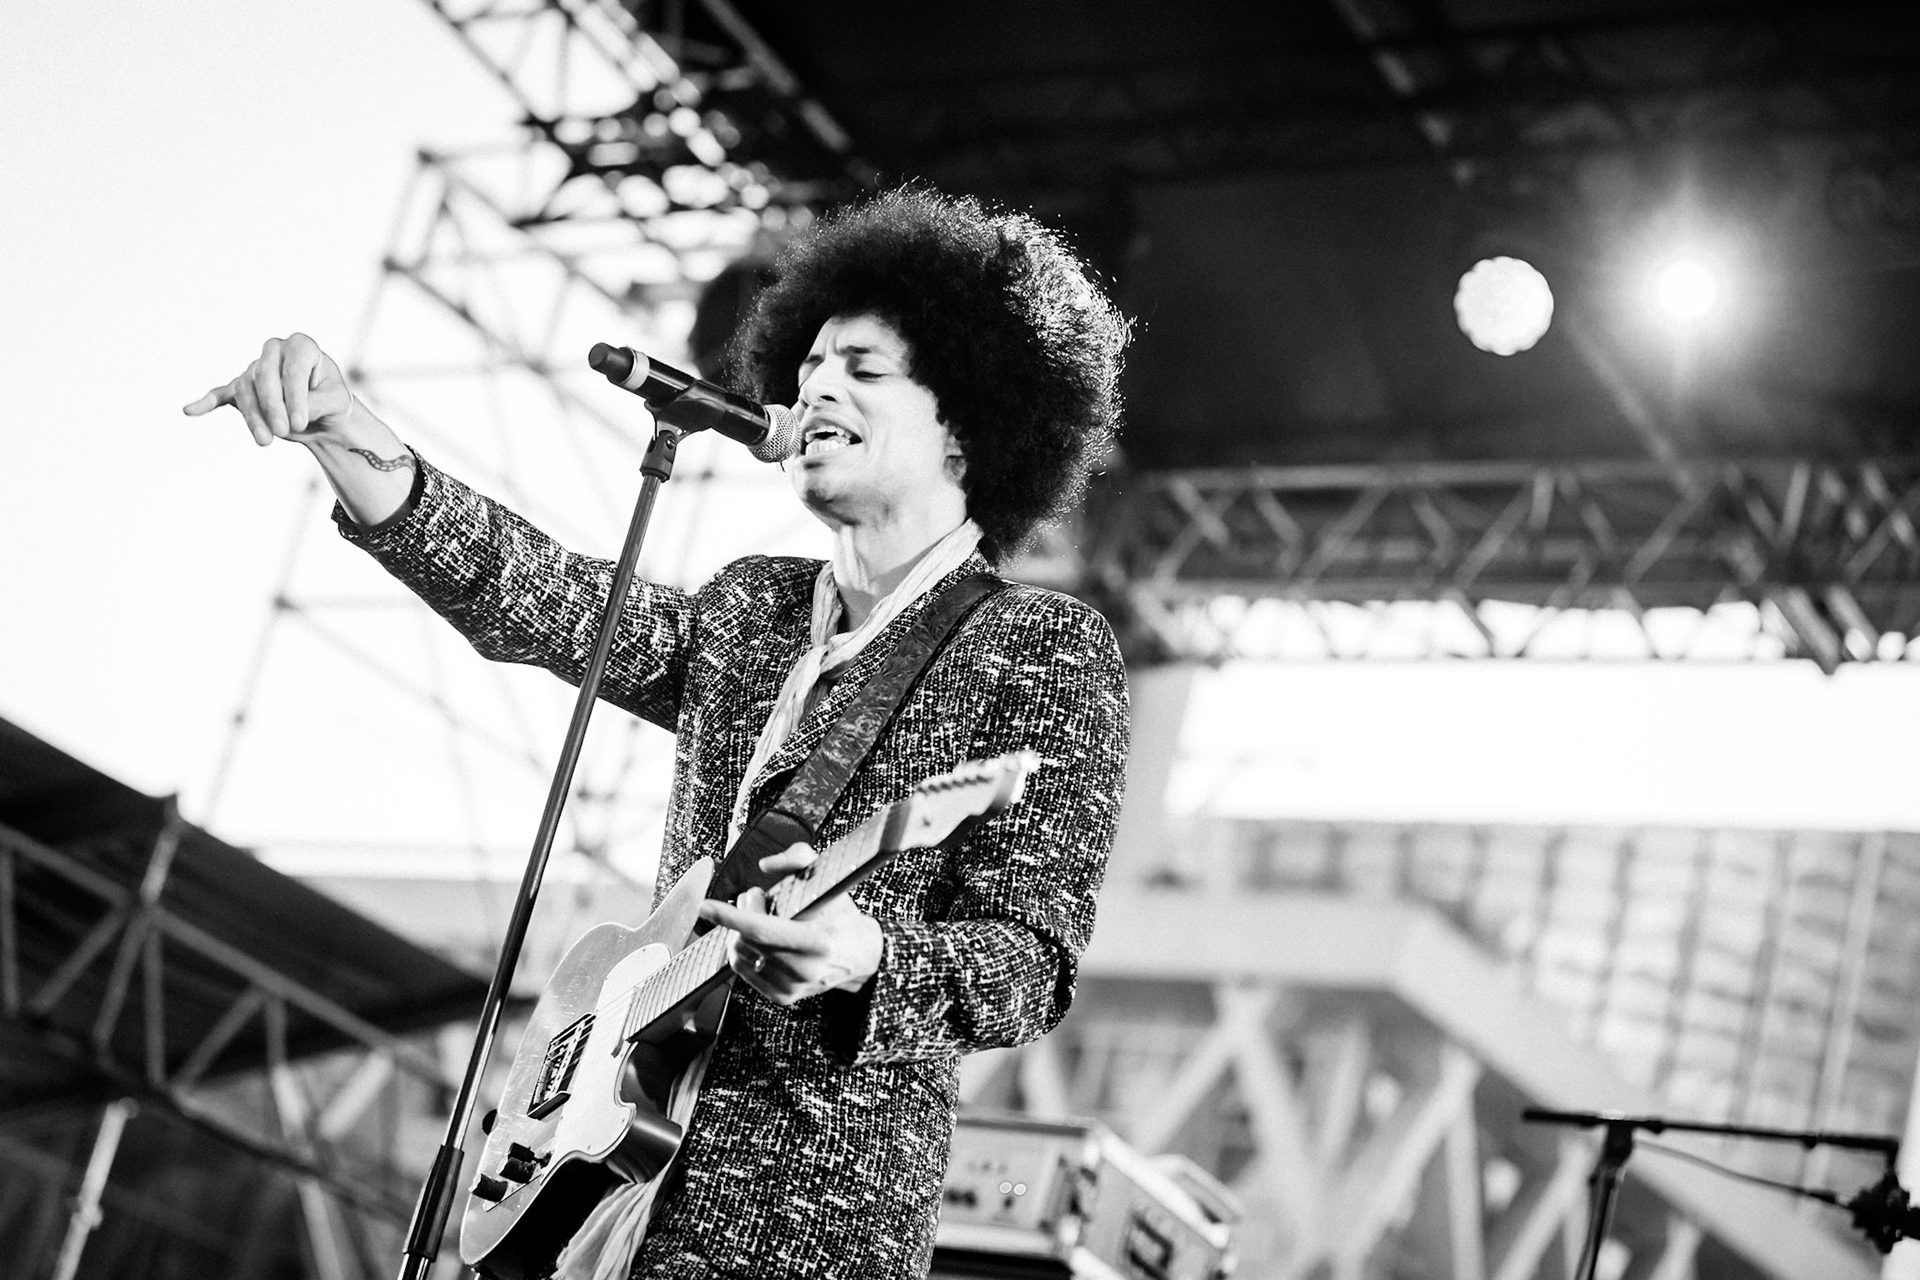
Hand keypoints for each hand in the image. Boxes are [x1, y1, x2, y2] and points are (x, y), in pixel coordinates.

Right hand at [182, 333, 414, 527]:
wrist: (324, 416)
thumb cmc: (333, 403)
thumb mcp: (337, 402)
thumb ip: (318, 403)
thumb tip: (293, 412)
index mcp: (301, 346)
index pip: (291, 369)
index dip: (294, 397)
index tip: (299, 422)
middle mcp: (275, 351)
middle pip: (263, 376)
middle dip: (271, 406)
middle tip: (283, 432)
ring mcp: (256, 368)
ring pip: (246, 390)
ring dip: (253, 417)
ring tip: (265, 441)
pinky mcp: (243, 388)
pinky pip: (222, 394)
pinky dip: (206, 403)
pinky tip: (190, 410)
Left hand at [698, 845, 882, 1005]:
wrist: (859, 955)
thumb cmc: (841, 916)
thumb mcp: (828, 880)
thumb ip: (799, 858)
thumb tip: (766, 865)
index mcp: (816, 942)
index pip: (763, 930)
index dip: (731, 917)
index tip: (706, 907)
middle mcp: (803, 969)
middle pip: (747, 938)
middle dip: (743, 910)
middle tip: (757, 896)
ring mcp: (791, 987)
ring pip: (740, 953)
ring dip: (741, 930)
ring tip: (760, 916)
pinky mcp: (781, 997)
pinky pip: (742, 969)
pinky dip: (744, 949)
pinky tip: (761, 939)